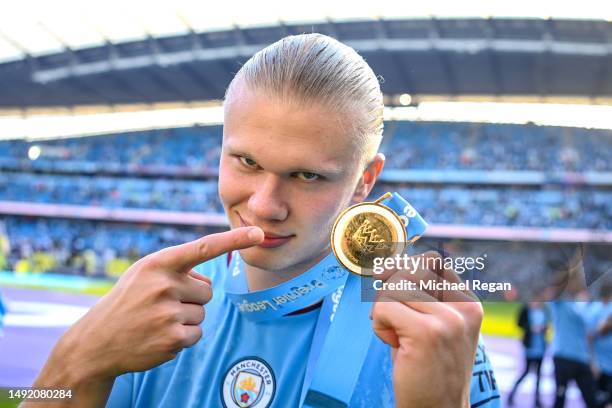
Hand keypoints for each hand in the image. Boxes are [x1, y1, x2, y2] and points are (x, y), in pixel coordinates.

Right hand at [47, 227, 263, 380]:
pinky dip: (183, 337)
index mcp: (159, 263)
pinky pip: (197, 334)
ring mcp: (168, 312)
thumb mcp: (144, 274)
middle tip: (161, 305)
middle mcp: (164, 285)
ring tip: (156, 321)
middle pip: (207, 289)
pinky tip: (159, 336)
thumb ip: (176, 268)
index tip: (258, 232)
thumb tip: (209, 280)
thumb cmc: (128, 301)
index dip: (234, 239)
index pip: (204, 248)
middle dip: (191, 298)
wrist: (96, 341)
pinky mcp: (173, 338)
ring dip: (185, 318)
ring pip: (202, 312)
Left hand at [371, 251, 482, 407]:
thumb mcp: (434, 326)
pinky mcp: (428, 332)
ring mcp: (448, 320)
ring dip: (383, 310)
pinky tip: (392, 344)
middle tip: (390, 317)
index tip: (387, 283)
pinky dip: (378, 324)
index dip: (403, 268)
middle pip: (411, 268)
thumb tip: (390, 266)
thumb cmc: (427, 369)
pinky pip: (383, 307)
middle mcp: (463, 308)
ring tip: (396, 336)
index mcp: (468, 304)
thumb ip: (421, 296)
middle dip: (390, 287)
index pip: (432, 260)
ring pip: (393, 287)